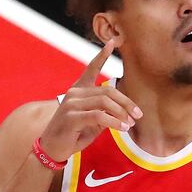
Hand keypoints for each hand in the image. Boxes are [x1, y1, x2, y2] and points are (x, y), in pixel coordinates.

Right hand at [38, 40, 142, 160]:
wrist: (52, 149)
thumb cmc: (73, 135)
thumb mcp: (93, 122)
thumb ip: (105, 112)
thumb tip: (124, 111)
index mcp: (78, 90)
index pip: (91, 68)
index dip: (101, 55)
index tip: (111, 42)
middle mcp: (74, 93)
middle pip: (108, 91)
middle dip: (126, 103)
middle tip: (138, 115)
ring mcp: (71, 104)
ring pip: (104, 102)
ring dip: (121, 113)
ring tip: (130, 124)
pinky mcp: (71, 117)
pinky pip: (99, 116)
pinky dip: (114, 122)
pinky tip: (123, 128)